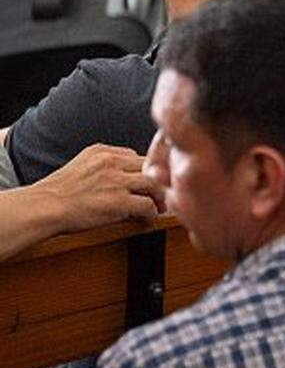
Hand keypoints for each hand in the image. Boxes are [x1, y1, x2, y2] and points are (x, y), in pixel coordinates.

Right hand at [37, 144, 160, 231]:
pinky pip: (147, 204)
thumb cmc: (56, 193)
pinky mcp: (119, 201)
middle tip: (159, 194)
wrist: (43, 207)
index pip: (135, 156)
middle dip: (156, 181)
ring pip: (153, 183)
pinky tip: (148, 216)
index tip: (146, 182)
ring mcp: (116, 181)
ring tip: (158, 205)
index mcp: (101, 151)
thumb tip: (123, 176)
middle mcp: (111, 162)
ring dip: (159, 196)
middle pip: (149, 167)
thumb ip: (101, 166)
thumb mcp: (80, 166)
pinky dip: (152, 211)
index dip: (143, 171)